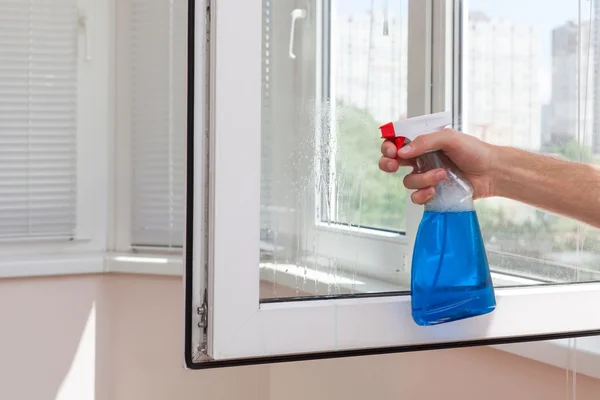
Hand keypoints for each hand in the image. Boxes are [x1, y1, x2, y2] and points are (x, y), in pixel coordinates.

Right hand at [378, 128, 496, 203]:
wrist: (492, 172)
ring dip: (422, 179)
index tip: (392, 149)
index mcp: (422, 143)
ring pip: (407, 181)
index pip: (396, 141)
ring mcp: (425, 177)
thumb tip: (402, 152)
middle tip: (394, 165)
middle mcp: (420, 159)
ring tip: (442, 174)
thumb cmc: (474, 151)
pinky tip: (435, 190)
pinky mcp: (432, 193)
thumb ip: (425, 141)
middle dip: (388, 163)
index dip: (388, 145)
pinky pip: (416, 197)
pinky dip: (423, 194)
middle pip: (391, 162)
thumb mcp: (450, 138)